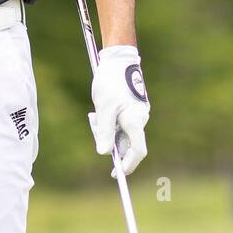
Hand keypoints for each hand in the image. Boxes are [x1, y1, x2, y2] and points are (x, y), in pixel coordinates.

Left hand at [89, 44, 150, 176]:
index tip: (116, 173)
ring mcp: (136, 113)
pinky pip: (121, 122)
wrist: (118, 59)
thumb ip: (104, 131)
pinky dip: (109, 121)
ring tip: (95, 112)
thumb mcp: (104, 107)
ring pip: (121, 131)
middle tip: (93, 124)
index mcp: (135, 121)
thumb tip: (103, 152)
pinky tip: (100, 109)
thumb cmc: (111, 81)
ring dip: (107, 129)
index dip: (128, 164)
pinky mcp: (131, 108)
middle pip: (126, 142)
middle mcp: (139, 119)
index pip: (137, 151)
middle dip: (109, 141)